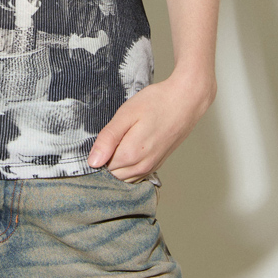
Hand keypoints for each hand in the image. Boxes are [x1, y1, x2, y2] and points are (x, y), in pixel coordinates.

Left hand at [87, 72, 215, 179]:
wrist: (185, 101)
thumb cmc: (156, 103)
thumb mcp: (126, 114)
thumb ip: (108, 139)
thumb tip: (93, 162)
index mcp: (131, 154)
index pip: (101, 167)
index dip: (97, 153)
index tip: (103, 137)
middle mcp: (142, 166)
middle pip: (112, 175)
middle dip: (107, 160)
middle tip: (113, 135)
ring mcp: (151, 167)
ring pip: (125, 177)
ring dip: (118, 164)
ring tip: (123, 139)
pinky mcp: (157, 164)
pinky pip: (136, 174)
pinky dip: (129, 165)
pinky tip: (132, 145)